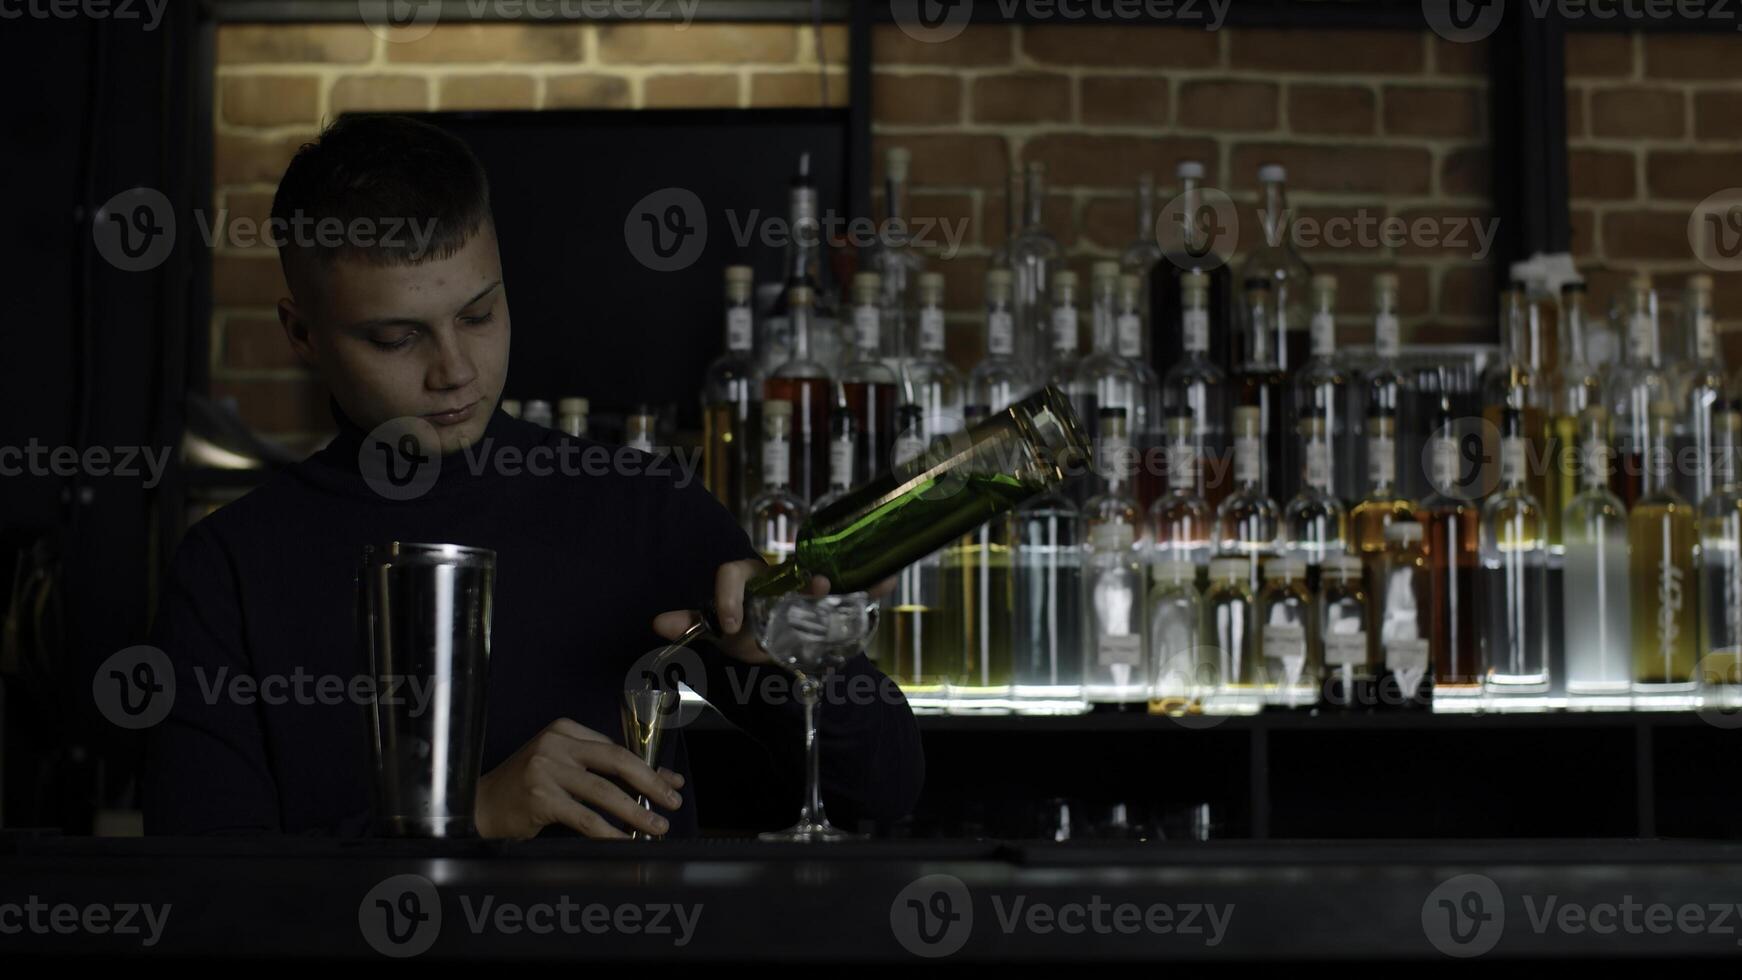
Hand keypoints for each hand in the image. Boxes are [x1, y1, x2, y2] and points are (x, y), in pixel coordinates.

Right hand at [474, 718, 683, 839]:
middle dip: (650, 784)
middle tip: (672, 802)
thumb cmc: (526, 788)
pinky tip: (625, 842)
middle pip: (617, 761)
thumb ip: (603, 770)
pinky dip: (609, 832)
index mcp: (565, 730)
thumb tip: (660, 781)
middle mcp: (556, 744)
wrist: (480, 807)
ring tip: (656, 827)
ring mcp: (546, 769)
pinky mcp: (540, 797)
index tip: (671, 784)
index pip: (617, 748)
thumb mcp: (563, 768)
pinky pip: (585, 818)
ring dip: (636, 813)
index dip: (648, 769)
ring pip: (604, 792)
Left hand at [653, 561, 897, 664]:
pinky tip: (888, 580)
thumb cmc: (747, 631)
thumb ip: (690, 624)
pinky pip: (856, 586)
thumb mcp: (720, 631)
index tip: (727, 624)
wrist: (777, 650)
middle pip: (788, 575)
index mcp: (748, 578)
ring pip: (824, 577)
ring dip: (843, 581)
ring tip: (872, 581)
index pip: (733, 573)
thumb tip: (657, 623)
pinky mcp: (834, 600)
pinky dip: (875, 583)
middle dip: (802, 587)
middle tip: (808, 601)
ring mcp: (810, 588)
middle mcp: (780, 577)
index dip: (728, 596)